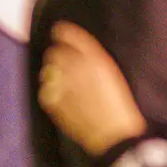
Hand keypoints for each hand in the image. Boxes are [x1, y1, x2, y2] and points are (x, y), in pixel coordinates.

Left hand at [39, 22, 146, 154]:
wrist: (114, 134)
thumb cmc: (121, 106)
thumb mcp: (112, 76)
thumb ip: (94, 62)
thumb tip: (77, 54)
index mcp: (96, 59)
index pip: (71, 36)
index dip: (63, 33)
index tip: (58, 31)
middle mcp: (77, 68)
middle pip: (55, 52)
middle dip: (57, 55)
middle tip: (61, 62)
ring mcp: (63, 85)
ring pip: (48, 70)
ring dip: (52, 72)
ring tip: (58, 79)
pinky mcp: (55, 102)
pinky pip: (45, 91)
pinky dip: (50, 92)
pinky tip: (58, 96)